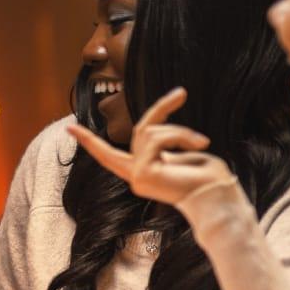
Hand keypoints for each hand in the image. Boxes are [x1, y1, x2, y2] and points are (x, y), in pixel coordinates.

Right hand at [66, 87, 238, 206]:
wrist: (218, 196)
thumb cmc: (208, 179)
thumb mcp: (183, 153)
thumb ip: (164, 141)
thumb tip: (154, 129)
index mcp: (143, 172)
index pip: (109, 156)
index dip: (90, 141)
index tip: (70, 129)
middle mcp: (136, 176)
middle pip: (141, 130)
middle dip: (161, 109)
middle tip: (182, 93)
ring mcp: (137, 176)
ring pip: (151, 131)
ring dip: (179, 132)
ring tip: (202, 142)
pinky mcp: (143, 172)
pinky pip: (157, 138)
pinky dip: (179, 135)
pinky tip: (199, 144)